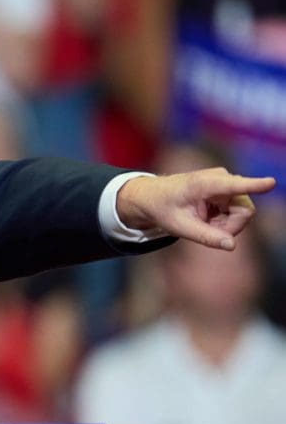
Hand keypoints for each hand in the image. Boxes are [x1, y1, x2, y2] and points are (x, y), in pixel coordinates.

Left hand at [117, 168, 275, 249]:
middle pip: (245, 211)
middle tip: (205, 230)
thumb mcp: (179, 226)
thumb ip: (205, 236)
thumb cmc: (163, 208)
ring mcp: (226, 183)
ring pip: (242, 213)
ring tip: (201, 222)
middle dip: (230, 226)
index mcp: (204, 184)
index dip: (255, 184)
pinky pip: (237, 212)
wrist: (152, 196)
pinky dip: (223, 221)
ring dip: (224, 224)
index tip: (271, 182)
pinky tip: (205, 218)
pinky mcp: (228, 189)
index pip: (234, 185)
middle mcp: (220, 178)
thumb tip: (231, 245)